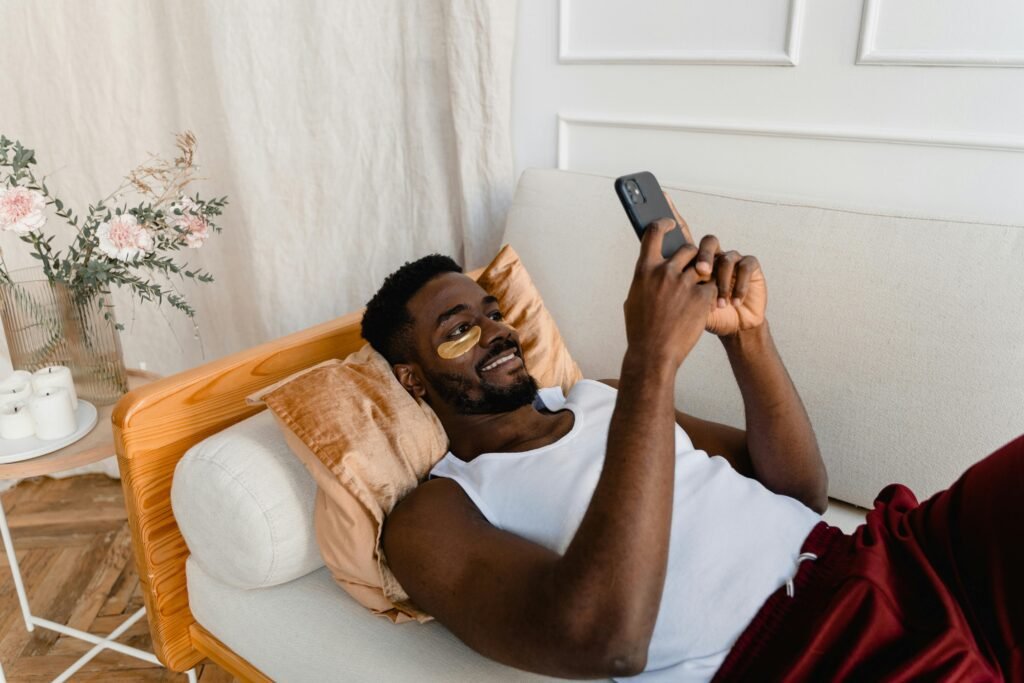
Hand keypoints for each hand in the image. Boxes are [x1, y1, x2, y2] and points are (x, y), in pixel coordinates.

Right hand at [623, 219, 717, 369]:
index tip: (671, 222)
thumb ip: (645, 279)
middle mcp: (664, 272)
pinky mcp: (702, 297)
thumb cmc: (641, 330)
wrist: (654, 353)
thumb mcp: (634, 299)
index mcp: (644, 270)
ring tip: (699, 289)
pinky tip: (704, 306)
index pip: (654, 233)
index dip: (664, 223)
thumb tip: (650, 269)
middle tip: (693, 268)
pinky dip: (710, 294)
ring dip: (704, 275)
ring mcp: (684, 284)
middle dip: (692, 257)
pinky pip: (711, 287)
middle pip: (686, 249)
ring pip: (703, 266)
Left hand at [664, 193, 765, 336]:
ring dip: (721, 279)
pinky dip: (740, 285)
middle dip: (702, 258)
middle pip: (702, 243)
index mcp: (688, 262)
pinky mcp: (750, 269)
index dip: (671, 217)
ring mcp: (730, 260)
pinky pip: (746, 266)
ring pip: (724, 255)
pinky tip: (734, 302)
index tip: (662, 197)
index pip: (678, 235)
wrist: (731, 331)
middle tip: (700, 274)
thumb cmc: (699, 320)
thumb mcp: (675, 305)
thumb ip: (664, 288)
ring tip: (718, 301)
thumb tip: (644, 273)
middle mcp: (709, 256)